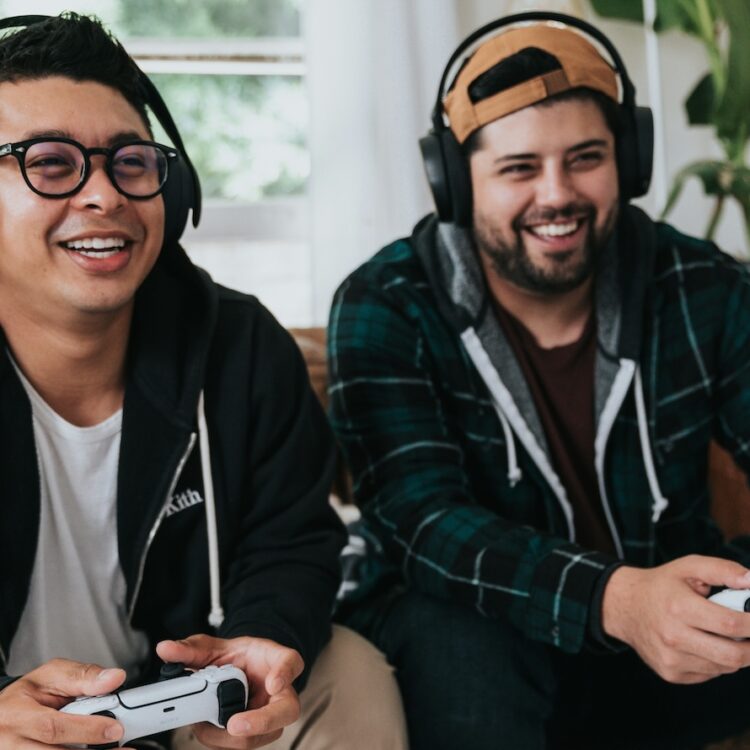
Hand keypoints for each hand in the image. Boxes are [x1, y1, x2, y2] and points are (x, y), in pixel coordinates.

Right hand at [0, 659, 125, 746]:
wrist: (3, 713)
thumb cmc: (26, 694)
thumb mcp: (51, 675)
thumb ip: (83, 676)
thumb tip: (114, 678)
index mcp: (17, 714)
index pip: (53, 727)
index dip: (87, 729)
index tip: (115, 728)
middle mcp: (11, 743)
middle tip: (121, 748)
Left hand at [156, 634, 303, 748]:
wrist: (246, 671)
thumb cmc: (241, 658)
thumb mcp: (219, 647)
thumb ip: (193, 649)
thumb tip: (166, 649)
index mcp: (278, 660)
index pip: (290, 663)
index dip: (284, 674)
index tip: (272, 682)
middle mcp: (281, 691)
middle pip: (286, 710)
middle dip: (260, 722)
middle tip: (235, 725)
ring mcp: (273, 716)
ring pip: (261, 735)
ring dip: (229, 736)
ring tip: (203, 724)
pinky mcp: (259, 734)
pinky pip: (243, 744)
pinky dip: (220, 739)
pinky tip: (204, 727)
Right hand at [602, 555, 749, 683]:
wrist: (625, 606)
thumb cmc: (661, 586)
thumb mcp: (688, 567)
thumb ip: (723, 570)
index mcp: (679, 606)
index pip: (731, 623)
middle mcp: (673, 636)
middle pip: (733, 655)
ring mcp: (671, 658)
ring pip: (724, 667)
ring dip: (733, 653)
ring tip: (722, 634)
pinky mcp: (670, 673)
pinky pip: (709, 674)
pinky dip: (716, 661)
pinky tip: (704, 644)